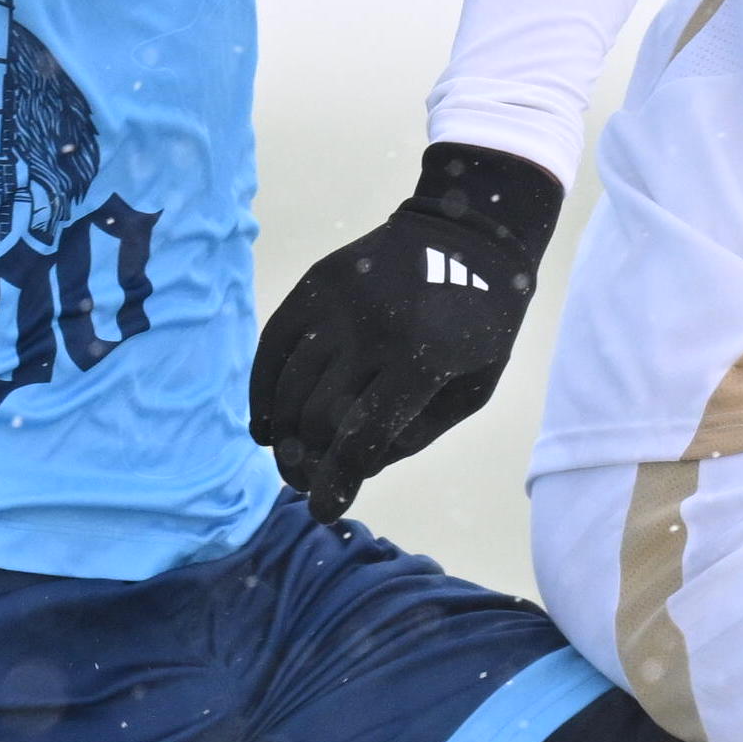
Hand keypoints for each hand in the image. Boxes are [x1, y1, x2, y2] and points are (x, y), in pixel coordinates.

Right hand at [249, 139, 564, 515]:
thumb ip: (414, 433)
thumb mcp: (471, 389)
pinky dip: (263, 389)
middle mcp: (375, 327)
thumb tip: (350, 469)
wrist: (470, 232)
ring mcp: (340, 299)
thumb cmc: (479, 323)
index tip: (323, 509)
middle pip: (318, 415)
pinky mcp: (316, 281)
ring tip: (289, 459)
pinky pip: (273, 344)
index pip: (362, 435)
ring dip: (284, 433)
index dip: (338, 482)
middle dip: (309, 462)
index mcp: (425, 357)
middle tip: (308, 483)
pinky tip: (266, 423)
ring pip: (291, 384)